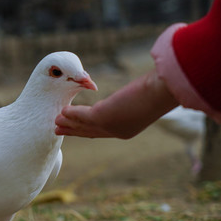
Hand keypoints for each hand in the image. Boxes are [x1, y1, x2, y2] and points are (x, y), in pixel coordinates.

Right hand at [55, 69, 178, 138]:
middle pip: (89, 133)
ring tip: (55, 121)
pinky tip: (63, 111)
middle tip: (58, 130)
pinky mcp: (104, 115)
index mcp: (127, 129)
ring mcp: (110, 125)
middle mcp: (118, 131)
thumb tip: (142, 87)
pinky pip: (82, 116)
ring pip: (83, 126)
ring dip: (68, 123)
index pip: (102, 131)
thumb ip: (135, 99)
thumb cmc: (160, 90)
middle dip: (73, 131)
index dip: (86, 130)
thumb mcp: (144, 97)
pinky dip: (71, 114)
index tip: (74, 128)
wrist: (164, 90)